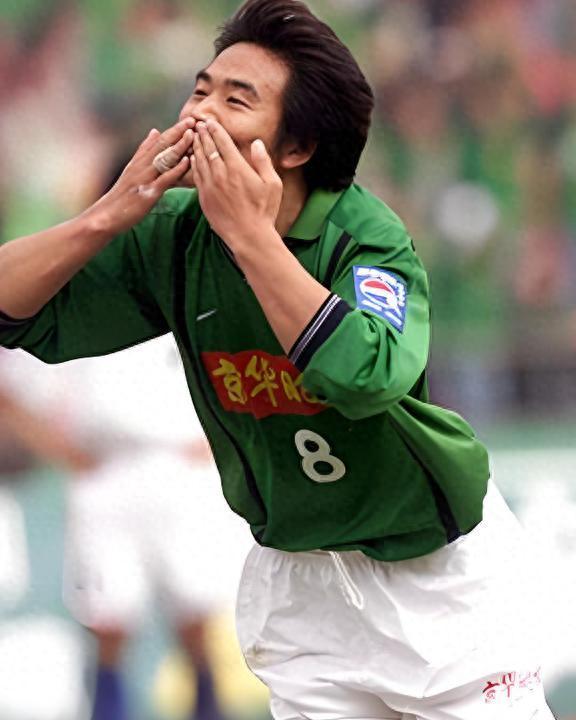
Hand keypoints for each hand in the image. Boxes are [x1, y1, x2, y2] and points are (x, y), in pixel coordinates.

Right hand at [83, 117, 195, 234]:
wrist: (106, 216)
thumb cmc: (122, 196)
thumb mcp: (132, 170)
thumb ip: (144, 151)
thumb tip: (155, 131)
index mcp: (139, 161)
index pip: (158, 141)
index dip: (174, 130)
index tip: (188, 120)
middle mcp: (141, 166)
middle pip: (161, 144)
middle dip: (178, 131)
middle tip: (194, 120)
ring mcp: (145, 178)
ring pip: (164, 158)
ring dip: (179, 145)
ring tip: (192, 134)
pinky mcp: (148, 193)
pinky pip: (164, 178)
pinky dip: (176, 169)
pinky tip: (187, 161)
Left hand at [189, 120, 282, 249]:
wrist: (248, 236)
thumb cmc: (264, 211)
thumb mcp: (273, 184)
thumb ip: (263, 161)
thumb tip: (257, 143)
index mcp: (238, 168)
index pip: (223, 142)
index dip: (216, 130)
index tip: (211, 122)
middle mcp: (221, 174)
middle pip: (208, 148)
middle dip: (203, 134)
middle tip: (198, 124)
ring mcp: (210, 186)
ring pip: (199, 160)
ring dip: (196, 146)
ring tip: (193, 137)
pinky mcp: (204, 198)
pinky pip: (196, 176)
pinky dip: (193, 164)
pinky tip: (192, 158)